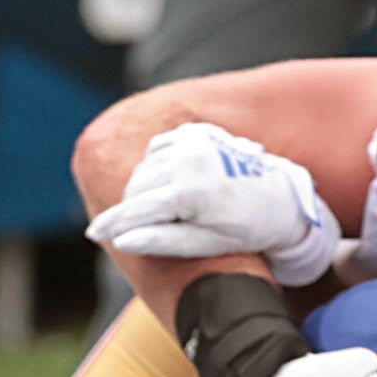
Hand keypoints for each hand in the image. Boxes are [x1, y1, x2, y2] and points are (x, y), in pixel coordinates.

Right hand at [85, 122, 342, 285]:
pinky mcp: (198, 133)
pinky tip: (170, 181)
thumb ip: (162, 241)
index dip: (113, 223)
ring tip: (160, 208)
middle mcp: (191, 161)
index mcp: (191, 192)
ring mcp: (195, 142)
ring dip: (143, 186)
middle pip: (137, 185)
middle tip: (134, 226)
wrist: (283, 200)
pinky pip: (160, 148)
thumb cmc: (246, 230)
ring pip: (146, 166)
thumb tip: (121, 241)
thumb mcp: (206, 243)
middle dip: (131, 207)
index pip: (137, 209)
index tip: (93, 234)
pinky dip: (157, 164)